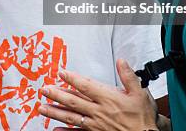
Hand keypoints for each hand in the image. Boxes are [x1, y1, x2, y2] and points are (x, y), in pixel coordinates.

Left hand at [38, 59, 157, 129]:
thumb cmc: (143, 118)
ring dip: (55, 112)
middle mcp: (99, 112)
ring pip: (71, 117)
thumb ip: (128, 76)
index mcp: (108, 99)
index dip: (72, 79)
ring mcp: (95, 125)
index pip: (86, 86)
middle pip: (73, 101)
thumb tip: (121, 61)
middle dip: (57, 95)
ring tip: (42, 107)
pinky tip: (54, 130)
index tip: (61, 73)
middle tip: (44, 89)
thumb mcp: (140, 93)